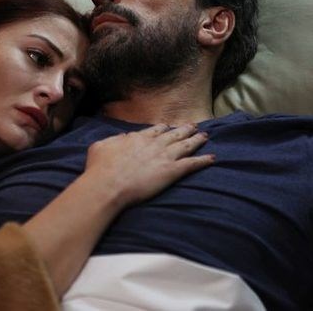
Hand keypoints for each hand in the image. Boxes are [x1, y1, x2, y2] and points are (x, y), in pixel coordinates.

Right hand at [82, 124, 213, 207]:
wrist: (108, 185)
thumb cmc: (100, 168)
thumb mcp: (100, 146)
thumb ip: (114, 140)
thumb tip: (123, 137)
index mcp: (138, 138)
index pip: (155, 130)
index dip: (164, 128)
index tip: (169, 127)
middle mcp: (154, 144)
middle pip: (174, 134)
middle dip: (185, 130)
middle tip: (194, 126)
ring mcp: (165, 156)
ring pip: (186, 145)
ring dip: (197, 140)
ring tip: (205, 136)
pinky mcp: (172, 171)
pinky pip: (192, 164)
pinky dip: (203, 160)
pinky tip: (212, 158)